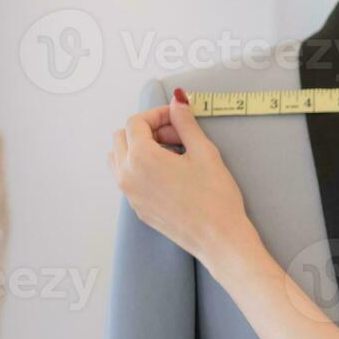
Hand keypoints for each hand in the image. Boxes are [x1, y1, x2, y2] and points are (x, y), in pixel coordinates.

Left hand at [108, 90, 258, 274]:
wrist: (219, 238)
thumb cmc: (215, 197)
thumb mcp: (204, 152)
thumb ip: (185, 123)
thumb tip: (177, 100)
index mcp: (141, 157)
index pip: (136, 122)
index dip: (158, 115)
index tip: (178, 118)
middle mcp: (127, 175)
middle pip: (122, 137)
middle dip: (147, 130)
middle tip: (177, 137)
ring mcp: (130, 194)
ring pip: (119, 159)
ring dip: (139, 149)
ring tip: (171, 155)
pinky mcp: (138, 209)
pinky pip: (129, 179)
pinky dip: (142, 169)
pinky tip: (171, 176)